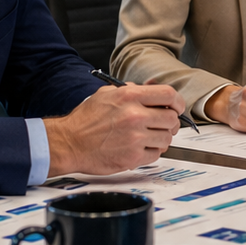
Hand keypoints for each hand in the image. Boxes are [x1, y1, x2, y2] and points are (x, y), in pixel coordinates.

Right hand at [44, 83, 181, 175]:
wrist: (68, 143)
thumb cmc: (85, 120)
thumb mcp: (106, 94)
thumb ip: (131, 90)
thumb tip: (151, 87)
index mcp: (129, 97)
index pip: (168, 95)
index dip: (177, 102)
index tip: (176, 107)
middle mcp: (134, 116)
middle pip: (172, 118)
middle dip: (170, 122)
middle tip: (162, 124)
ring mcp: (135, 138)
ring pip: (166, 138)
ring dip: (161, 138)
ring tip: (148, 137)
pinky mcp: (132, 157)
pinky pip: (156, 154)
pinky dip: (151, 152)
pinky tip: (140, 147)